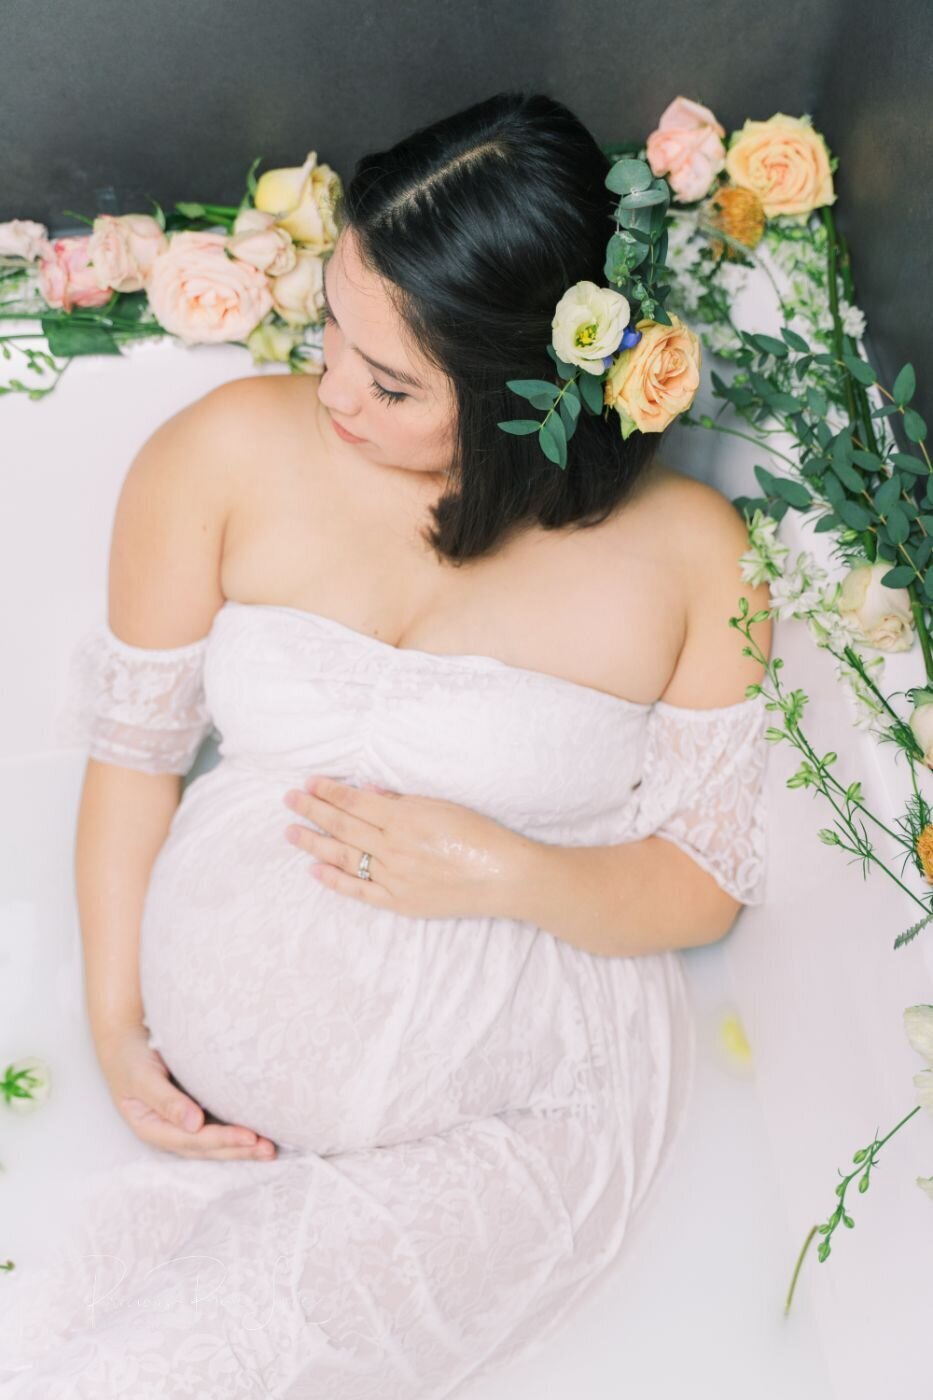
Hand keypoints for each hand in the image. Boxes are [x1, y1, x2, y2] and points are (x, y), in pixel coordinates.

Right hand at [95, 1023, 276, 1161]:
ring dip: (241, 1147)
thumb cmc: (131, 1058)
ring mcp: (181, 1124)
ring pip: (213, 1142)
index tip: (249, 1137)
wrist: (124, 1041)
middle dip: (237, 1150)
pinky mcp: (193, 1111)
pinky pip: (216, 1125)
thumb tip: (194, 1124)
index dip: (221, 1140)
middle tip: (268, 1149)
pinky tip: (257, 1133)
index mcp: (152, 1129)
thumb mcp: (142, 1078)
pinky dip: (236, 1130)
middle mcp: (169, 1131)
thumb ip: (166, 1101)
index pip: (192, 1141)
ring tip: (269, 1149)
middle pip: (206, 1148)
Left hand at [282, 775, 535, 919]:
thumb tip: (367, 794)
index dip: (329, 791)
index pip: (355, 803)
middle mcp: (393, 848)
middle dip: (313, 811)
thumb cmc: (479, 835)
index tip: (308, 783)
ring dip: (314, 843)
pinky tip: (314, 870)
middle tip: (288, 800)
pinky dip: (335, 880)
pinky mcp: (399, 901)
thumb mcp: (442, 807)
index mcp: (404, 819)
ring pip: (344, 857)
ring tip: (291, 832)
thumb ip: (402, 802)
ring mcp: (394, 877)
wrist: (504, 876)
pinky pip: (359, 890)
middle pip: (343, 827)